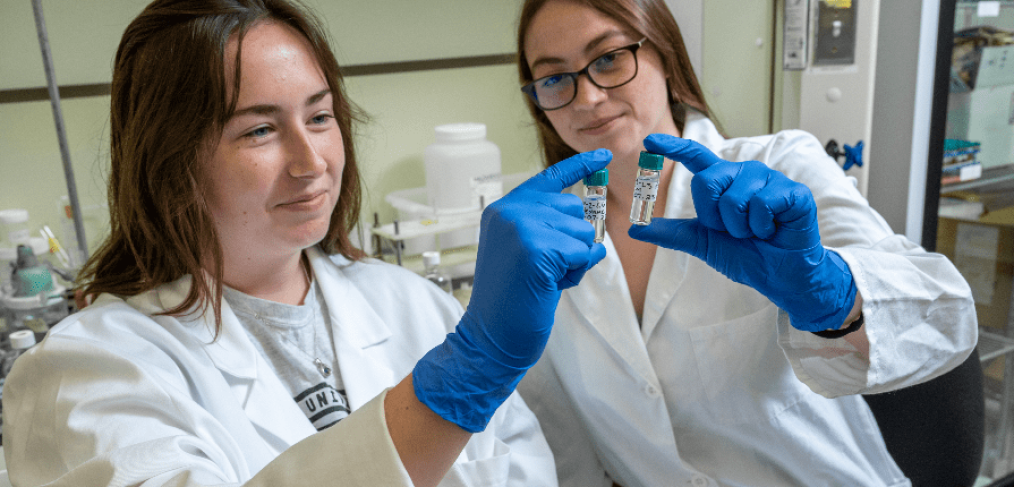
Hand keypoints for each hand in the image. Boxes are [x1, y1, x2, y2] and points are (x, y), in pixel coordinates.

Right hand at [414, 149, 610, 431]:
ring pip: (583, 232)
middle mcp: (510, 211)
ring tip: (545, 279)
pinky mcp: (537, 249)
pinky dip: (576, 273)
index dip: (581, 166)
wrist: (490, 337)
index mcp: (504, 208)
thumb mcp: (524, 251)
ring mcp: (522, 227)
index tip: (605, 156)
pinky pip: (583, 253)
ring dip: (574, 260)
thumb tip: (588, 219)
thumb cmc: (512, 300)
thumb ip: (546, 227)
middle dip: (572, 242)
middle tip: (545, 269)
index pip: (550, 178)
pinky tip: (551, 286)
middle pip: (574, 210)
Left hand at [628, 133, 855, 332]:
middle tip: (734, 231)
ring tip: (756, 232)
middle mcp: (743, 174)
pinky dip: (762, 227)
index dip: (672, 148)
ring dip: (740, 227)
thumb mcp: (702, 243)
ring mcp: (768, 179)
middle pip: (707, 181)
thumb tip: (634, 230)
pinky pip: (762, 204)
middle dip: (714, 217)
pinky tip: (773, 230)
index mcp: (722, 182)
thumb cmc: (745, 255)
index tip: (649, 142)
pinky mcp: (792, 191)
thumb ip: (671, 233)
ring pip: (734, 198)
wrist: (778, 275)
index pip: (695, 157)